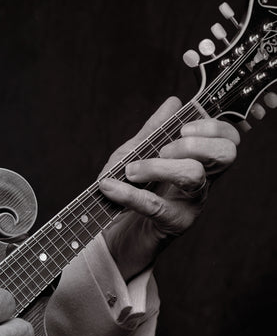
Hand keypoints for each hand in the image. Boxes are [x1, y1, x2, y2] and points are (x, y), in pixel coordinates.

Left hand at [98, 96, 239, 280]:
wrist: (112, 234)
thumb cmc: (128, 191)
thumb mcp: (135, 154)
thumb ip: (153, 131)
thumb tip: (174, 102)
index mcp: (198, 161)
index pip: (227, 138)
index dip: (214, 127)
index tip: (184, 126)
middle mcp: (202, 182)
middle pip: (225, 154)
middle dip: (194, 143)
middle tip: (164, 149)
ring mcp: (191, 204)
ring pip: (194, 176)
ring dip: (158, 166)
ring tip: (131, 171)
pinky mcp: (173, 224)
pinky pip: (156, 205)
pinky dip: (128, 193)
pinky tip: (108, 186)